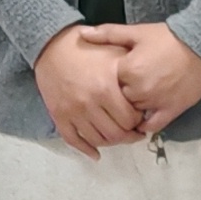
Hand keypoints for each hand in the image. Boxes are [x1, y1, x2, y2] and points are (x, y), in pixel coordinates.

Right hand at [35, 24, 150, 157]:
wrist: (53, 46)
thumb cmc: (88, 49)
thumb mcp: (114, 53)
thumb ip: (131, 73)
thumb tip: (147, 93)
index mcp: (106, 88)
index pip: (130, 120)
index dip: (138, 121)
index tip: (139, 118)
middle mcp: (89, 103)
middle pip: (115, 134)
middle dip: (128, 135)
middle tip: (133, 132)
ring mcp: (73, 112)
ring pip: (97, 140)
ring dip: (110, 143)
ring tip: (117, 137)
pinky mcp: (59, 116)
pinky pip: (73, 140)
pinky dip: (86, 149)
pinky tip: (96, 153)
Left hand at [96, 22, 200, 130]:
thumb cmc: (167, 37)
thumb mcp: (136, 32)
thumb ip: (107, 34)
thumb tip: (81, 33)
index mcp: (127, 70)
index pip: (107, 85)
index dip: (109, 83)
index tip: (111, 80)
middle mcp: (139, 90)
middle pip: (119, 101)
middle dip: (120, 98)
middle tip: (123, 93)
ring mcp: (155, 102)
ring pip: (133, 115)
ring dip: (131, 112)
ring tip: (132, 106)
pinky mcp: (171, 110)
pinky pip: (152, 126)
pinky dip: (145, 126)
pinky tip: (143, 121)